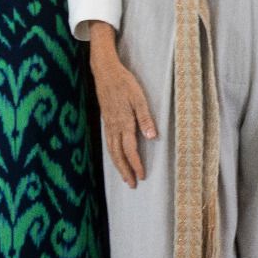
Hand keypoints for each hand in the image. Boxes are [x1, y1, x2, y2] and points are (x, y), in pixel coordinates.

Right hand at [89, 25, 156, 188]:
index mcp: (124, 122)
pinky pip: (108, 143)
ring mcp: (108, 125)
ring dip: (118, 165)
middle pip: (118, 155)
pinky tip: (116, 158)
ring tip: (124, 177)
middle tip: (132, 185)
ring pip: (111, 151)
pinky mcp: (106, 121)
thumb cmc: (125, 83)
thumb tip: (153, 137)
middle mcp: (114, 127)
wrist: (105, 72)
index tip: (141, 177)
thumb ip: (145, 117)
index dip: (136, 164)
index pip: (130, 149)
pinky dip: (112, 154)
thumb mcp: (139, 97)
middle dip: (125, 171)